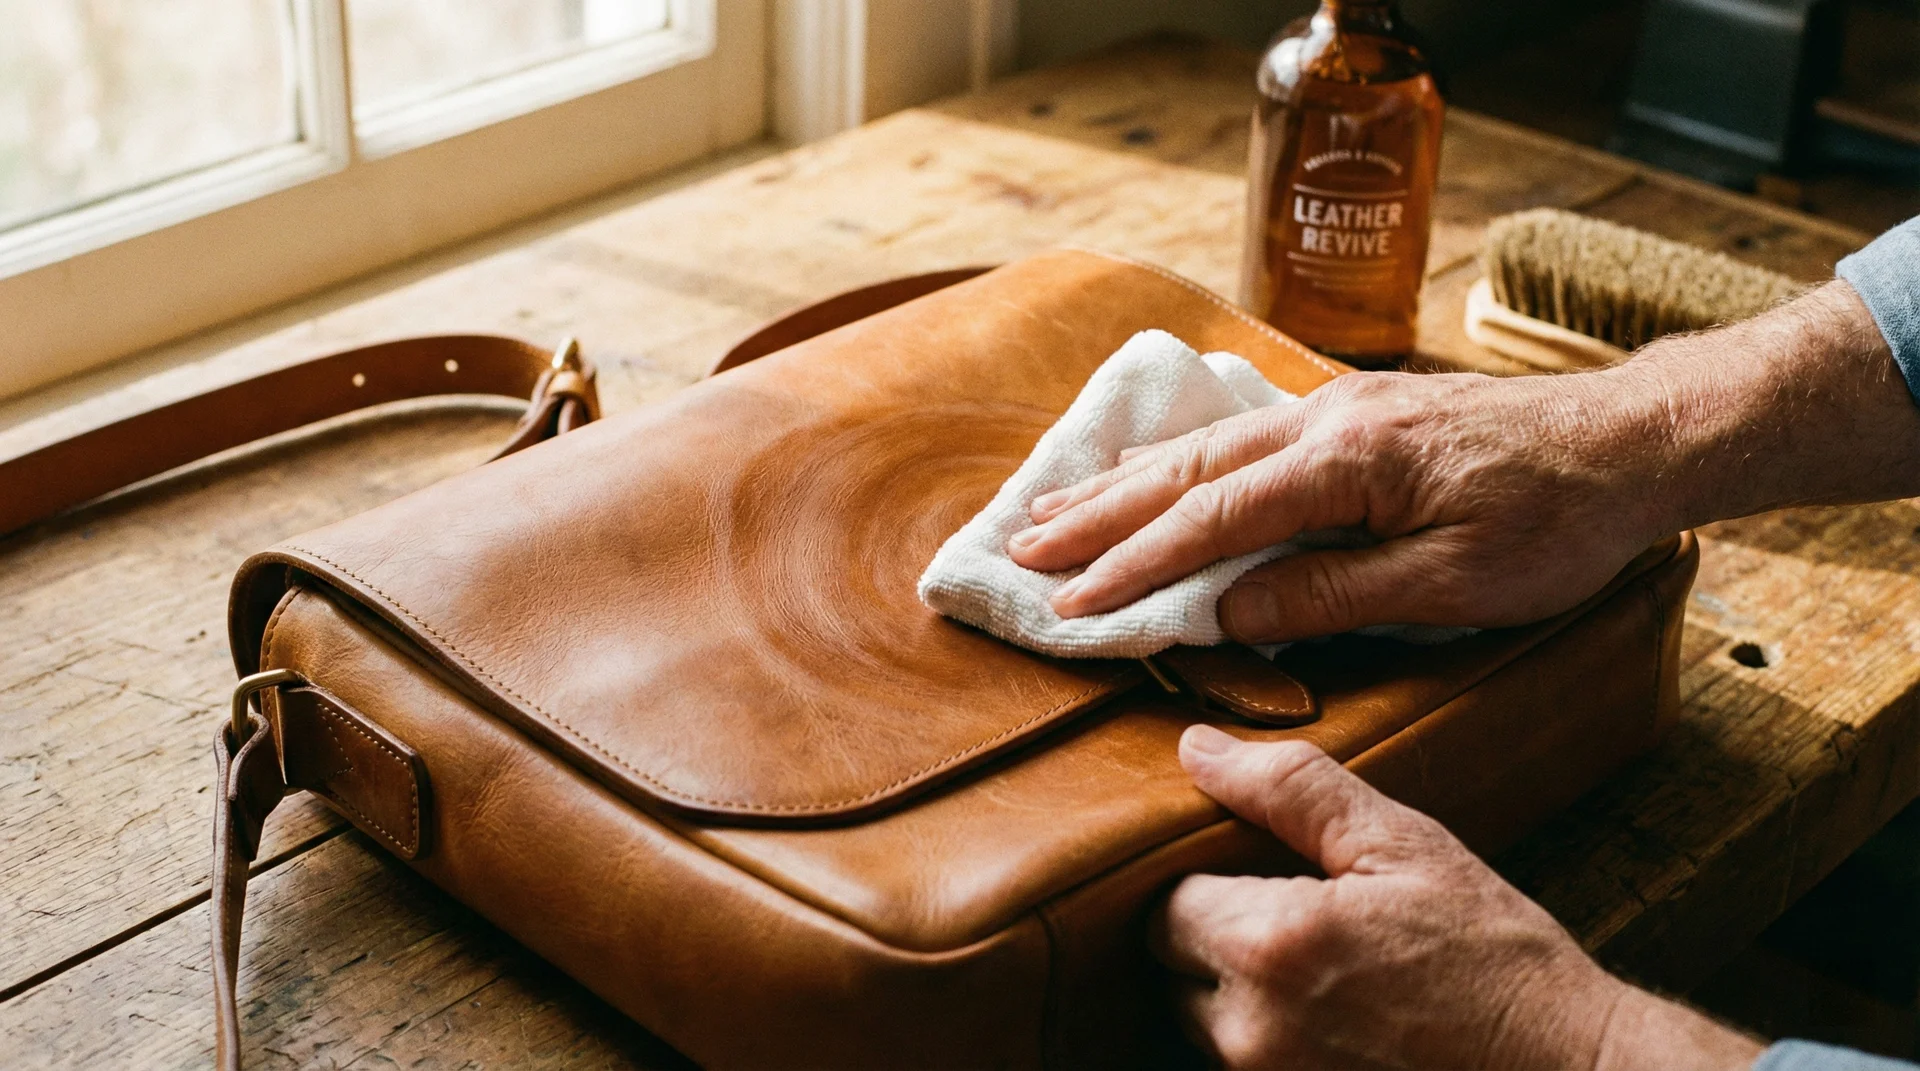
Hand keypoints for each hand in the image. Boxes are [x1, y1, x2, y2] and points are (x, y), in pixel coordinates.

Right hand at [1006, 368, 1676, 643]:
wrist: (1633, 441)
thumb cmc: (1556, 521)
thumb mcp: (1453, 582)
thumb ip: (1334, 594)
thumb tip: (1230, 611)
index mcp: (1346, 462)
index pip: (1212, 519)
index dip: (1132, 565)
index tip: (1067, 602)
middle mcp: (1325, 420)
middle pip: (1186, 469)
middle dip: (1097, 514)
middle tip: (1021, 548)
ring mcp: (1337, 407)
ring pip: (1205, 444)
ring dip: (1124, 482)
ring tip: (1052, 507)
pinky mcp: (1353, 413)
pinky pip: (1240, 434)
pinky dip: (1178, 459)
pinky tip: (1150, 470)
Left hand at [1155, 726, 1763, 1069]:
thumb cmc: (1497, 960)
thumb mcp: (1403, 847)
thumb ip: (1291, 789)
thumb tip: (1195, 747)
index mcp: (1270, 945)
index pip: (1163, 905)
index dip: (1203, 881)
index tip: (1258, 874)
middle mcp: (1251, 1029)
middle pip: (1173, 970)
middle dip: (1216, 938)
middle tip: (1299, 919)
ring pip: (1205, 1024)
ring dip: (1243, 994)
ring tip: (1329, 971)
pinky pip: (1247, 1065)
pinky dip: (1275, 1039)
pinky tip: (1340, 1019)